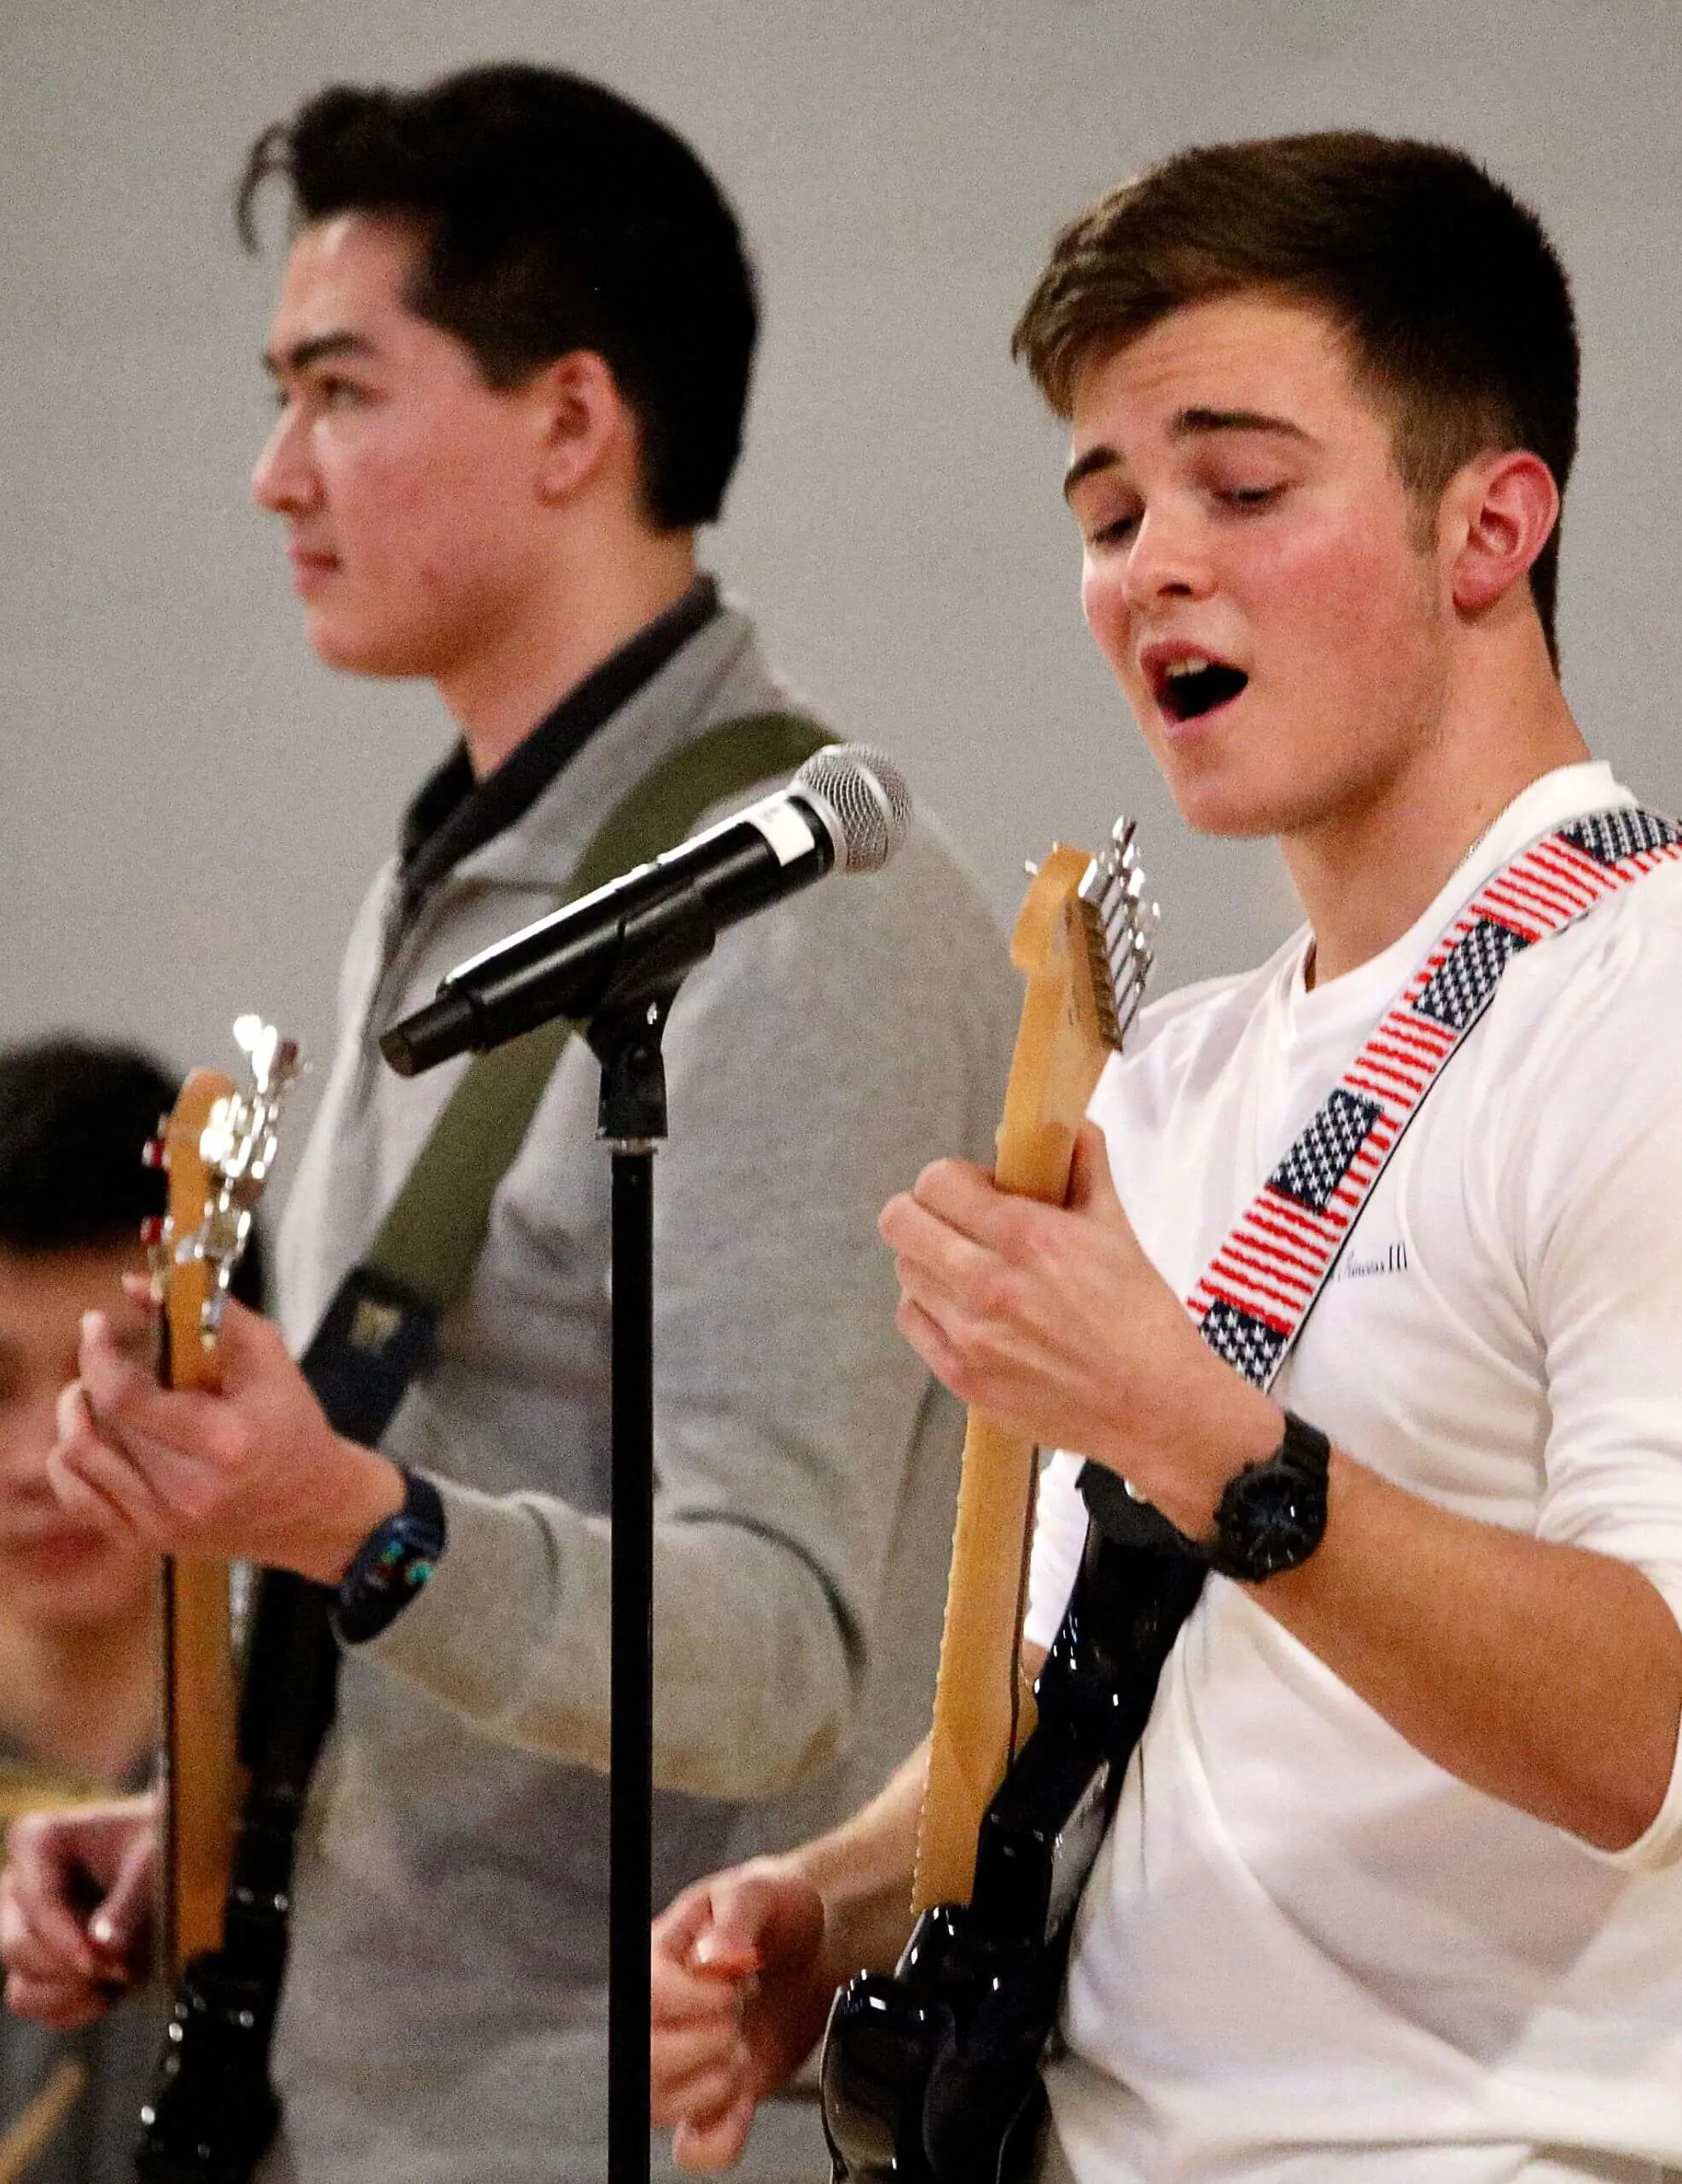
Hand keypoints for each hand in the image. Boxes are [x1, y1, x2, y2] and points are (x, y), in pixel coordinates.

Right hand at [0, 1796, 156, 2029]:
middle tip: (124, 1968)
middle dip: (71, 1968)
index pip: (36, 1902)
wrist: (175, 1862)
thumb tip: (104, 1948)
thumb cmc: (164, 1844)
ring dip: (73, 1994)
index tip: (103, 1963)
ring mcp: (23, 1932)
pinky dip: (75, 2009)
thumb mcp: (157, 1860)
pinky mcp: (37, 1968)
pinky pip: (37, 2007)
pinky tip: (113, 1989)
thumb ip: (130, 1904)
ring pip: (22, 1990)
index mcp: (38, 1841)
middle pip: (17, 1948)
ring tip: (122, 1976)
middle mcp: (19, 1888)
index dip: (66, 1940)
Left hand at [46, 1289, 403, 1584]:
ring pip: (74, 1460)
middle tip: (104, 1354)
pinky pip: (76, 1498)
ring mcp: (162, 1524)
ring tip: (93, 1393)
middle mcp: (187, 1491)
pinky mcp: (147, 1542)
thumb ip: (206, 1312)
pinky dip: (70, 1461)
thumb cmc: (292, 1422)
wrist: (314, 1507)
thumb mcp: (266, 1355)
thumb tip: (134, 1285)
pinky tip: (92, 1436)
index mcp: (222, 1441)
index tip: (95, 1324)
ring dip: (75, 1415)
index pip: (125, 1398)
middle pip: (97, 1426)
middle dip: (89, 1377)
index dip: (97, 1354)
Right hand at [651, 1859, 827, 2170]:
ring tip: (744, 2048)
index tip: (731, 1986)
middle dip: (708, 2042)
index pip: (647, 1996)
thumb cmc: (778, 1910)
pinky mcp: (713, 2096)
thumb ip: (736, 1919)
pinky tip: (744, 2102)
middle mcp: (661, 2015)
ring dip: (715, 2086)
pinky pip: (694, 2146)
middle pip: (647, 2060)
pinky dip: (719, 2137)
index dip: (690, 2000)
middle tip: (740, 2013)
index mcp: (661, 1959)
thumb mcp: (760, 1892)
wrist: (815, 1943)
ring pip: (661, 2106)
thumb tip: (715, 1959)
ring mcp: (684, 2062)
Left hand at [879, 1121, 1280, 1536]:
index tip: (978, 1190)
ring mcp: (969, 1335)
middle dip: (927, 1212)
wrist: (1155, 1405)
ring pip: (905, 1271)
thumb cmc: (1141, 1314)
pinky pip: (912, 1321)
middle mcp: (987, 1283)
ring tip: (972, 1271)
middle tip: (960, 1224)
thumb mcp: (1117, 1226)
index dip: (953, 1179)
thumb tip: (1059, 1124)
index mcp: (1026, 1237)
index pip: (936, 1181)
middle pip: (900, 1223)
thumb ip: (1082, 1165)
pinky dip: (931, 1308)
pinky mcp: (961, 1377)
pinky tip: (968, 1311)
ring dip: (931, 1262)